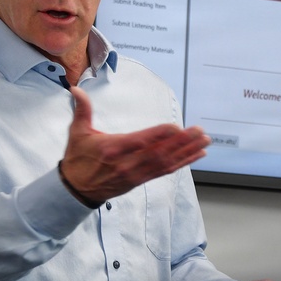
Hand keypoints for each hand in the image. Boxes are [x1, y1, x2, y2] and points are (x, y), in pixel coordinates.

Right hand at [60, 86, 209, 204]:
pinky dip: (183, 163)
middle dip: (182, 142)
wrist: (76, 190)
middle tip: (200, 132)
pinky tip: (197, 155)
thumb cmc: (78, 159)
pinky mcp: (141, 180)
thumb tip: (75, 90)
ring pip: (166, 162)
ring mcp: (136, 174)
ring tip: (205, 142)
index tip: (176, 127)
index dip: (159, 135)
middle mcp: (127, 163)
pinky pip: (165, 171)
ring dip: (187, 152)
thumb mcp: (77, 133)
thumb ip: (82, 110)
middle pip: (159, 153)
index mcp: (112, 149)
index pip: (140, 141)